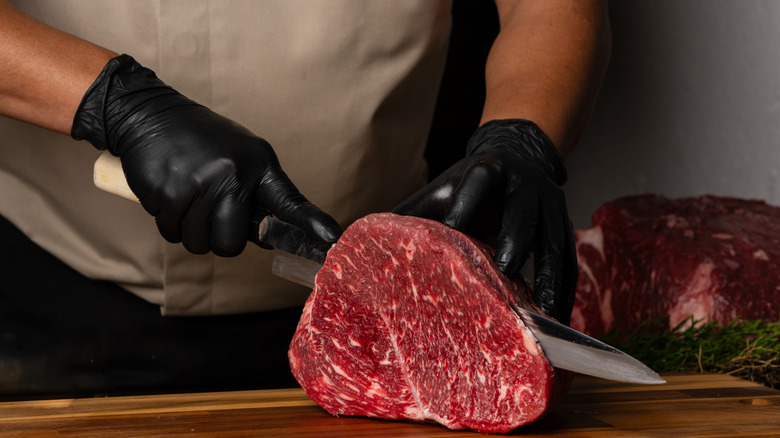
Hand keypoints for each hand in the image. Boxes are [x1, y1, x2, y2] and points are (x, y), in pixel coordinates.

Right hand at [72, 55, 340, 255]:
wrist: (149, 114)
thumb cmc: (201, 141)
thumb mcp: (241, 154)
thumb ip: (257, 193)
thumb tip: (270, 238)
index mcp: (258, 164)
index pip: (289, 201)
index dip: (312, 224)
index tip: (333, 239)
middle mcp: (233, 174)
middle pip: (231, 243)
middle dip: (218, 238)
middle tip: (210, 212)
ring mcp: (199, 184)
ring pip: (199, 243)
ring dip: (190, 231)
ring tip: (188, 197)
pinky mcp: (168, 192)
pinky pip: (171, 233)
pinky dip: (169, 221)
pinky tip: (170, 192)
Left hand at [393, 119, 576, 323]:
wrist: (519, 158)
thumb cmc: (468, 185)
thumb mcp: (439, 191)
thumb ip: (409, 213)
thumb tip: (352, 241)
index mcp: (488, 171)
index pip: (479, 180)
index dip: (468, 200)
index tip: (454, 225)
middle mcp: (523, 185)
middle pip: (523, 209)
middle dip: (516, 236)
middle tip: (506, 267)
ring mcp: (550, 206)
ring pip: (555, 239)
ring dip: (551, 275)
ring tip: (543, 311)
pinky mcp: (565, 227)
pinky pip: (570, 261)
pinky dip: (566, 290)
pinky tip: (559, 317)